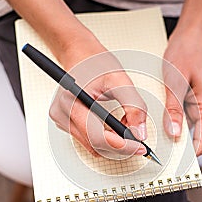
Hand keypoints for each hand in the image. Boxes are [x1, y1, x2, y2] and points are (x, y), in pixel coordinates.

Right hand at [49, 36, 147, 157]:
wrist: (79, 55)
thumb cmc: (95, 63)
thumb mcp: (120, 80)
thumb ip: (134, 106)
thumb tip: (139, 133)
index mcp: (72, 102)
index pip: (98, 137)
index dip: (122, 146)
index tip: (140, 147)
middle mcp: (62, 114)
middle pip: (96, 145)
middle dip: (120, 145)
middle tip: (137, 137)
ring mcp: (61, 121)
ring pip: (93, 146)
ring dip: (112, 142)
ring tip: (123, 124)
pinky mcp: (65, 124)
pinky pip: (88, 141)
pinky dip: (104, 138)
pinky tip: (111, 124)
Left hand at [163, 29, 201, 155]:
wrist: (191, 36)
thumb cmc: (186, 53)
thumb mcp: (175, 80)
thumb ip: (174, 108)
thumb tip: (174, 134)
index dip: (189, 157)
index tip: (172, 165)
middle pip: (195, 140)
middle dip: (178, 151)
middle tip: (157, 156)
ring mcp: (197, 107)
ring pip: (187, 132)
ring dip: (172, 138)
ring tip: (153, 142)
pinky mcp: (189, 102)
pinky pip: (181, 120)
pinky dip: (170, 125)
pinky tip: (155, 124)